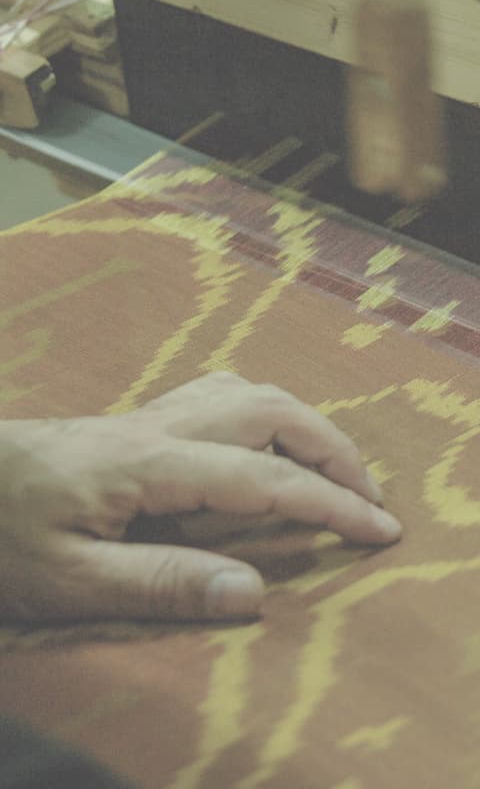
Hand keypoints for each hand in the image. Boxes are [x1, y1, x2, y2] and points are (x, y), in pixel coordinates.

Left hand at [0, 372, 401, 622]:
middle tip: (367, 498)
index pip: (264, 478)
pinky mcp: (137, 426)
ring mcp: (148, 419)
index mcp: (151, 465)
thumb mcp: (70, 579)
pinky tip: (258, 445)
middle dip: (332, 449)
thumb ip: (161, 582)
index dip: (330, 502)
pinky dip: (262, 415)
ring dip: (302, 424)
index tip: (379, 529)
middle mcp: (160, 428)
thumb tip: (252, 591)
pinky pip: (218, 398)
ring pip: (247, 393)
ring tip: (327, 469)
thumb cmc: (2, 534)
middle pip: (271, 410)